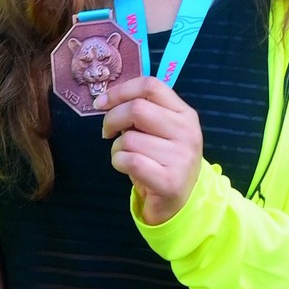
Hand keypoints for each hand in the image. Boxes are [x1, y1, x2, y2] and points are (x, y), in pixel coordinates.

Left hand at [101, 75, 205, 224]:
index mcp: (184, 114)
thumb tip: (107, 100)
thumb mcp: (160, 131)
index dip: (120, 91)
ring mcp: (181, 156)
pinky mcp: (170, 180)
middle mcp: (187, 132)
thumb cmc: (162, 161)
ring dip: (116, 148)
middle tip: (107, 132)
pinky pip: (130, 161)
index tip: (102, 103)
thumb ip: (142, 113)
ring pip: (129, 138)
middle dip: (112, 119)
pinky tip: (126, 168)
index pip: (150, 86)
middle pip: (137, 109)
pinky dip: (118, 162)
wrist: (179, 202)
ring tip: (125, 156)